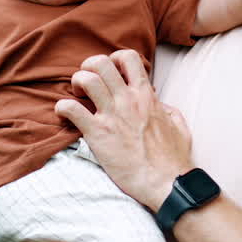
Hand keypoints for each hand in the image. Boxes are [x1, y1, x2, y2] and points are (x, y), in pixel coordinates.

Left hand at [55, 49, 192, 209]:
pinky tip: (64, 114)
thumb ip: (168, 110)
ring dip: (77, 82)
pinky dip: (62, 108)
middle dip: (89, 66)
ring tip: (77, 94)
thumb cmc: (174, 158)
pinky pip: (72, 109)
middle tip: (89, 81)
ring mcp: (111, 115)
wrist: (166, 182)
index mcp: (146, 96)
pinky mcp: (97, 134)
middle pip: (101, 63)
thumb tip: (160, 105)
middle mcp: (127, 100)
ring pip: (86, 79)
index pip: (128, 58)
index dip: (114, 59)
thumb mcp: (179, 126)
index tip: (112, 71)